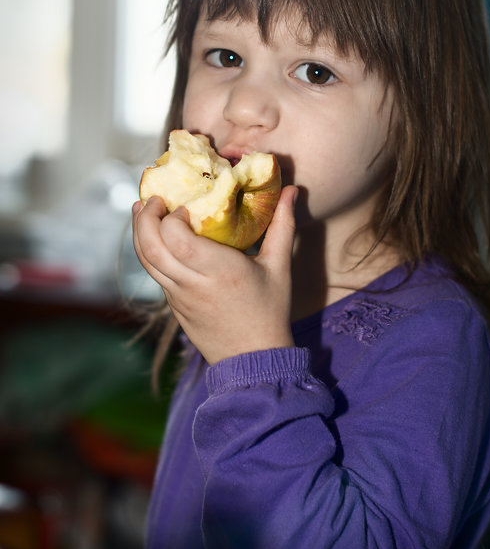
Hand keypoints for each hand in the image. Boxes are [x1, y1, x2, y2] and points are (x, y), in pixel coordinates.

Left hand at [132, 186, 297, 363]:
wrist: (253, 358)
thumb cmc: (270, 310)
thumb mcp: (279, 266)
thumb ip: (282, 225)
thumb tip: (290, 189)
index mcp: (219, 271)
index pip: (177, 238)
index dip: (172, 217)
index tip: (185, 206)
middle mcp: (192, 284)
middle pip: (151, 246)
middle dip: (144, 218)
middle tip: (154, 198)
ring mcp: (178, 297)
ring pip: (146, 260)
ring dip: (139, 231)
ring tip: (143, 209)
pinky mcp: (174, 305)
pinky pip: (154, 272)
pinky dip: (149, 250)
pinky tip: (154, 235)